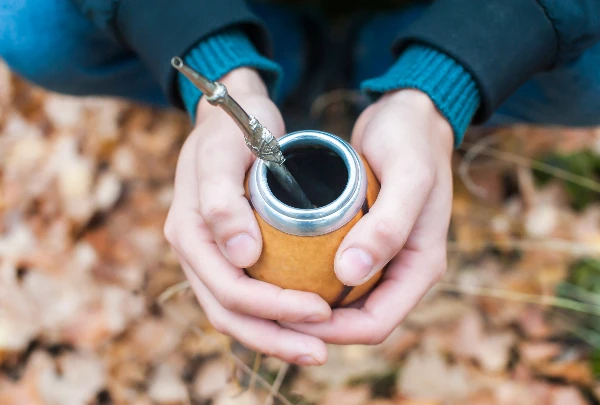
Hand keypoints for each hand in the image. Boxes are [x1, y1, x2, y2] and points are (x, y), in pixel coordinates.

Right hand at [164, 68, 330, 364]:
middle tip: (321, 351)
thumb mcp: (225, 152)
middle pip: (229, 314)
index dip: (273, 309)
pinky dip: (272, 316)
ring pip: (236, 313)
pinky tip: (302, 321)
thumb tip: (240, 255)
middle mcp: (196, 251)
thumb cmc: (232, 128)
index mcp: (189, 233)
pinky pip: (246, 296)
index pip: (228, 290)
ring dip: (274, 336)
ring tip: (316, 348)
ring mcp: (210, 255)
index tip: (321, 311)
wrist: (232, 114)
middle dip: (275, 337)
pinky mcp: (228, 253)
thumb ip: (223, 200)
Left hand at [281, 89, 453, 343]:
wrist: (410, 115)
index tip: (289, 319)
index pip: (376, 324)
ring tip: (267, 295)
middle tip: (268, 312)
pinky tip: (279, 270)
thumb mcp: (408, 177)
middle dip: (315, 326)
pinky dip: (310, 280)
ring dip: (309, 308)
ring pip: (344, 303)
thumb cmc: (412, 141)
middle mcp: (401, 270)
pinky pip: (335, 276)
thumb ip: (387, 226)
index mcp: (421, 266)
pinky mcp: (364, 242)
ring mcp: (382, 258)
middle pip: (356, 321)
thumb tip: (349, 274)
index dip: (333, 332)